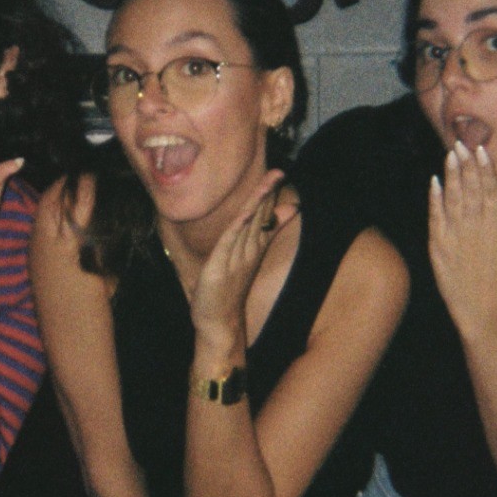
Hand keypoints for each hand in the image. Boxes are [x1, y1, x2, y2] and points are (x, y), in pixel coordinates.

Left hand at [187, 172, 292, 354]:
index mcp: (251, 249)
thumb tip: (254, 235)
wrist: (218, 325)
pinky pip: (230, 243)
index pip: (262, 217)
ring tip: (267, 184)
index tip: (278, 173)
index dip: (268, 195)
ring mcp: (235, 260)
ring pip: (248, 225)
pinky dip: (238, 227)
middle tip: (278, 171)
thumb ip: (247, 245)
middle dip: (266, 193)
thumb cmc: (225, 293)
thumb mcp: (238, 265)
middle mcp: (247, 252)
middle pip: (259, 217)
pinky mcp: (220, 268)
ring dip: (256, 204)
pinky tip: (244, 214)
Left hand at [426, 143, 496, 340]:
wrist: (479, 310)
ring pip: (452, 197)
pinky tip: (434, 181)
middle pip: (470, 188)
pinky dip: (434, 197)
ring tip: (450, 154)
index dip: (486, 167)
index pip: (491, 189)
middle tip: (462, 142)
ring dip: (451, 174)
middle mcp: (474, 227)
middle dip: (466, 163)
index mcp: (496, 227)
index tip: (482, 149)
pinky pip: (435, 216)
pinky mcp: (438, 245)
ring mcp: (454, 234)